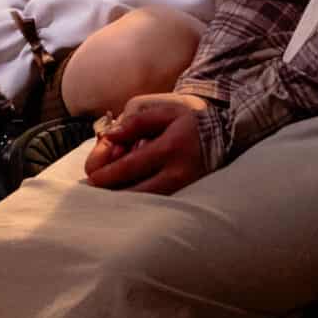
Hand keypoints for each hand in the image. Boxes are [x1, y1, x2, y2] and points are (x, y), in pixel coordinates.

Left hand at [82, 92, 209, 193]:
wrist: (226, 136)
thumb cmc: (189, 122)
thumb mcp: (165, 112)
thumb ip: (136, 122)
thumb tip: (110, 136)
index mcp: (169, 147)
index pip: (130, 166)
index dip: (107, 175)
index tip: (90, 180)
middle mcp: (178, 172)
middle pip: (136, 192)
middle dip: (112, 194)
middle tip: (92, 194)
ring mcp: (184, 188)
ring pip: (147, 203)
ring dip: (124, 202)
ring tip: (105, 199)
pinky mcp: (188, 197)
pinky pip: (159, 205)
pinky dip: (141, 204)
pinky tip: (127, 201)